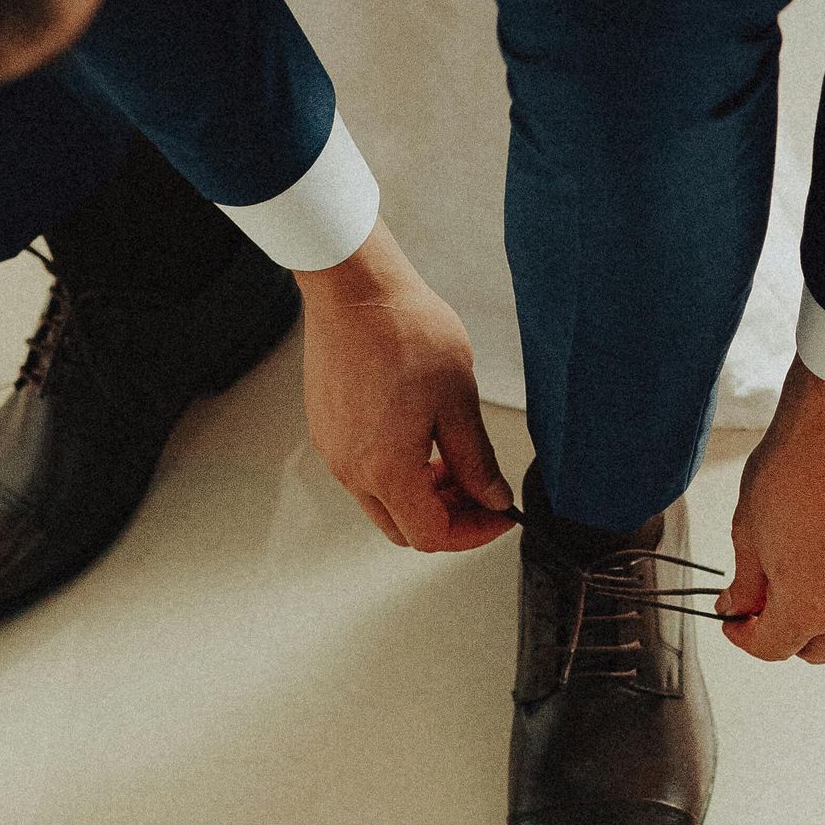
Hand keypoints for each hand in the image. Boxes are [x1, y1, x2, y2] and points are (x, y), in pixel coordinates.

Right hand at [296, 220, 515, 552]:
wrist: (355, 288)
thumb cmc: (406, 332)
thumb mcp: (459, 401)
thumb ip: (477, 460)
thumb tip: (493, 497)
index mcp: (385, 470)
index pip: (432, 536)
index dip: (473, 532)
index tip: (500, 514)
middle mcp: (350, 469)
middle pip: (402, 527)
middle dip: (447, 517)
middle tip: (479, 490)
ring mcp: (331, 449)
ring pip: (381, 499)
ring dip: (421, 494)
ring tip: (452, 457)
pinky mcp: (324, 427)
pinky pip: (362, 470)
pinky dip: (396, 470)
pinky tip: (420, 434)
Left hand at [717, 358, 824, 662]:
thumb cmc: (796, 468)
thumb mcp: (749, 532)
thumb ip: (745, 583)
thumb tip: (739, 605)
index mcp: (812, 607)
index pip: (773, 649)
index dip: (745, 637)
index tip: (736, 621)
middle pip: (817, 648)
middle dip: (787, 633)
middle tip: (763, 603)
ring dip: (824, 612)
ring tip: (801, 571)